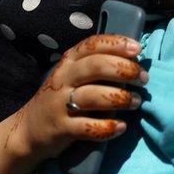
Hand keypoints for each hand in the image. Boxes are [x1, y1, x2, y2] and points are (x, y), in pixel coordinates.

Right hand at [7, 35, 146, 161]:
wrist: (29, 129)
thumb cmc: (63, 97)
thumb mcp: (75, 76)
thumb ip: (99, 66)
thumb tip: (135, 60)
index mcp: (69, 61)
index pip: (93, 44)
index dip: (117, 44)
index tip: (138, 49)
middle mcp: (63, 78)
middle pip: (95, 66)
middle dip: (124, 70)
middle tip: (143, 79)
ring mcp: (59, 103)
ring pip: (93, 96)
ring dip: (120, 98)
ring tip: (135, 102)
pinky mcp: (60, 128)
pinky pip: (87, 127)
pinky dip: (107, 127)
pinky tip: (120, 127)